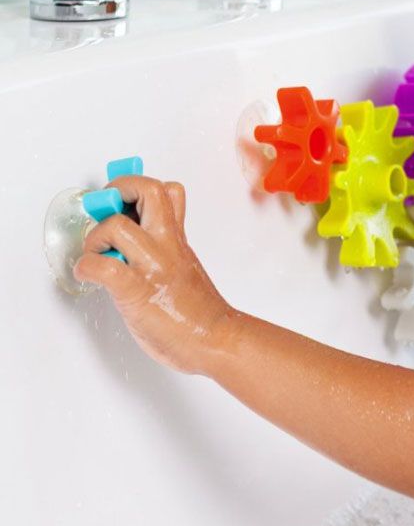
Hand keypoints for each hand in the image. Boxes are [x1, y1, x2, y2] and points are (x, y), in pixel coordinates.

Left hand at [73, 175, 235, 375]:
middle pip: (148, 190)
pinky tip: (90, 276)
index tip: (122, 196)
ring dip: (95, 237)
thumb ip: (166, 249)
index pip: (169, 191)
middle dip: (118, 189)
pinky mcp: (136, 291)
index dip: (139, 186)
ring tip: (98, 252)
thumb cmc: (199, 311)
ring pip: (116, 225)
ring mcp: (152, 266)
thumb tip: (137, 240)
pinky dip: (86, 267)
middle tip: (108, 207)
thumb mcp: (186, 265)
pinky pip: (103, 267)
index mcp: (177, 239)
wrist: (215, 339)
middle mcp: (166, 245)